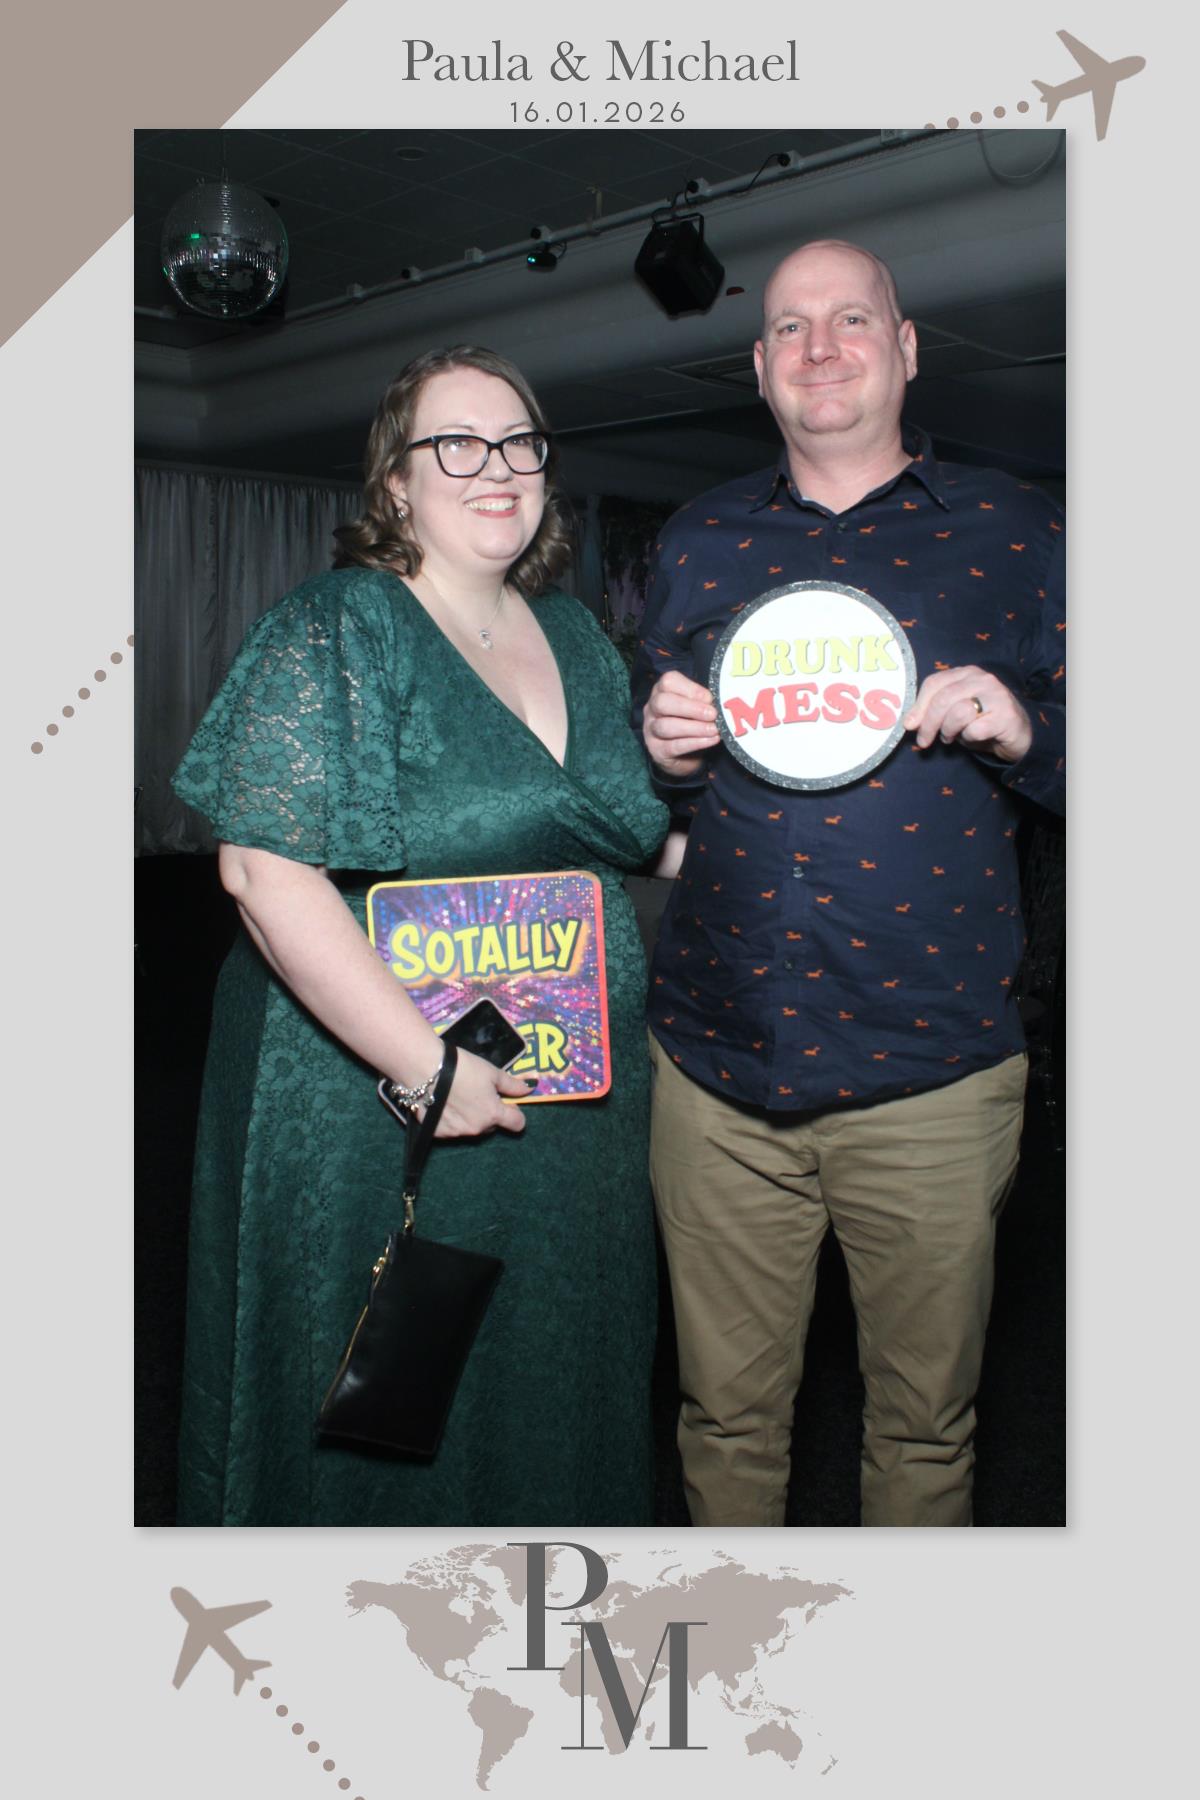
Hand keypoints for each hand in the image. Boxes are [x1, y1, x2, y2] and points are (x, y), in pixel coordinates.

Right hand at [432, 1047, 530, 1138]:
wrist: (424, 1069)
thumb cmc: (463, 1067)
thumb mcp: (492, 1072)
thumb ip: (513, 1085)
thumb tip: (530, 1089)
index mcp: (493, 1114)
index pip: (517, 1124)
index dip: (515, 1113)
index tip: (507, 1103)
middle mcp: (477, 1129)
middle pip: (492, 1125)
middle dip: (489, 1113)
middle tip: (477, 1094)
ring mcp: (457, 1133)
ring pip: (471, 1128)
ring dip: (470, 1118)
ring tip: (457, 1097)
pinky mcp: (438, 1133)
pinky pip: (453, 1130)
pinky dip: (452, 1120)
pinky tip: (444, 1104)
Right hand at [642, 670, 719, 775]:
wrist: (685, 756)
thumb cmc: (692, 724)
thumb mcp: (697, 708)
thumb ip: (703, 701)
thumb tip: (718, 702)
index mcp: (661, 691)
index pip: (668, 682)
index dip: (691, 689)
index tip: (710, 699)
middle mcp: (652, 709)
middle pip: (662, 702)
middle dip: (691, 708)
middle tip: (712, 715)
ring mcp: (650, 730)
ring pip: (666, 726)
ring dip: (694, 728)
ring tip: (714, 730)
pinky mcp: (656, 750)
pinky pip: (673, 746)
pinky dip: (695, 743)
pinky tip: (710, 740)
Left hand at [903, 666, 1031, 763]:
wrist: (1019, 733)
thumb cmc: (982, 721)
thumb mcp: (955, 712)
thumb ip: (935, 710)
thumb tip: (910, 722)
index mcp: (967, 673)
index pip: (934, 683)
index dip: (919, 705)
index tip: (910, 724)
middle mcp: (982, 679)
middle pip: (943, 699)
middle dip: (928, 723)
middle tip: (924, 741)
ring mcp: (996, 695)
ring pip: (958, 713)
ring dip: (948, 730)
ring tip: (951, 738)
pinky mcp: (1006, 715)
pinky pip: (975, 729)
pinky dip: (968, 738)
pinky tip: (973, 738)